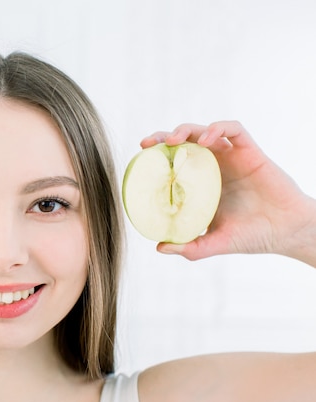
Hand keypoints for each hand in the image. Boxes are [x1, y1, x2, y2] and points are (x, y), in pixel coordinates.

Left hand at [141, 121, 315, 265]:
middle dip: (164, 136)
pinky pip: (234, 130)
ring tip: (174, 141)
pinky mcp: (251, 152)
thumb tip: (159, 247)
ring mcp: (232, 157)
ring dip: (187, 130)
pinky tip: (205, 141)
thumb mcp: (214, 243)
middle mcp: (215, 166)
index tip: (139, 156)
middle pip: (185, 141)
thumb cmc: (252, 236)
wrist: (287, 233)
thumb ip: (190, 246)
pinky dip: (217, 129)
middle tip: (148, 144)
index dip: (157, 155)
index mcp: (203, 182)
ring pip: (205, 131)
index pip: (175, 161)